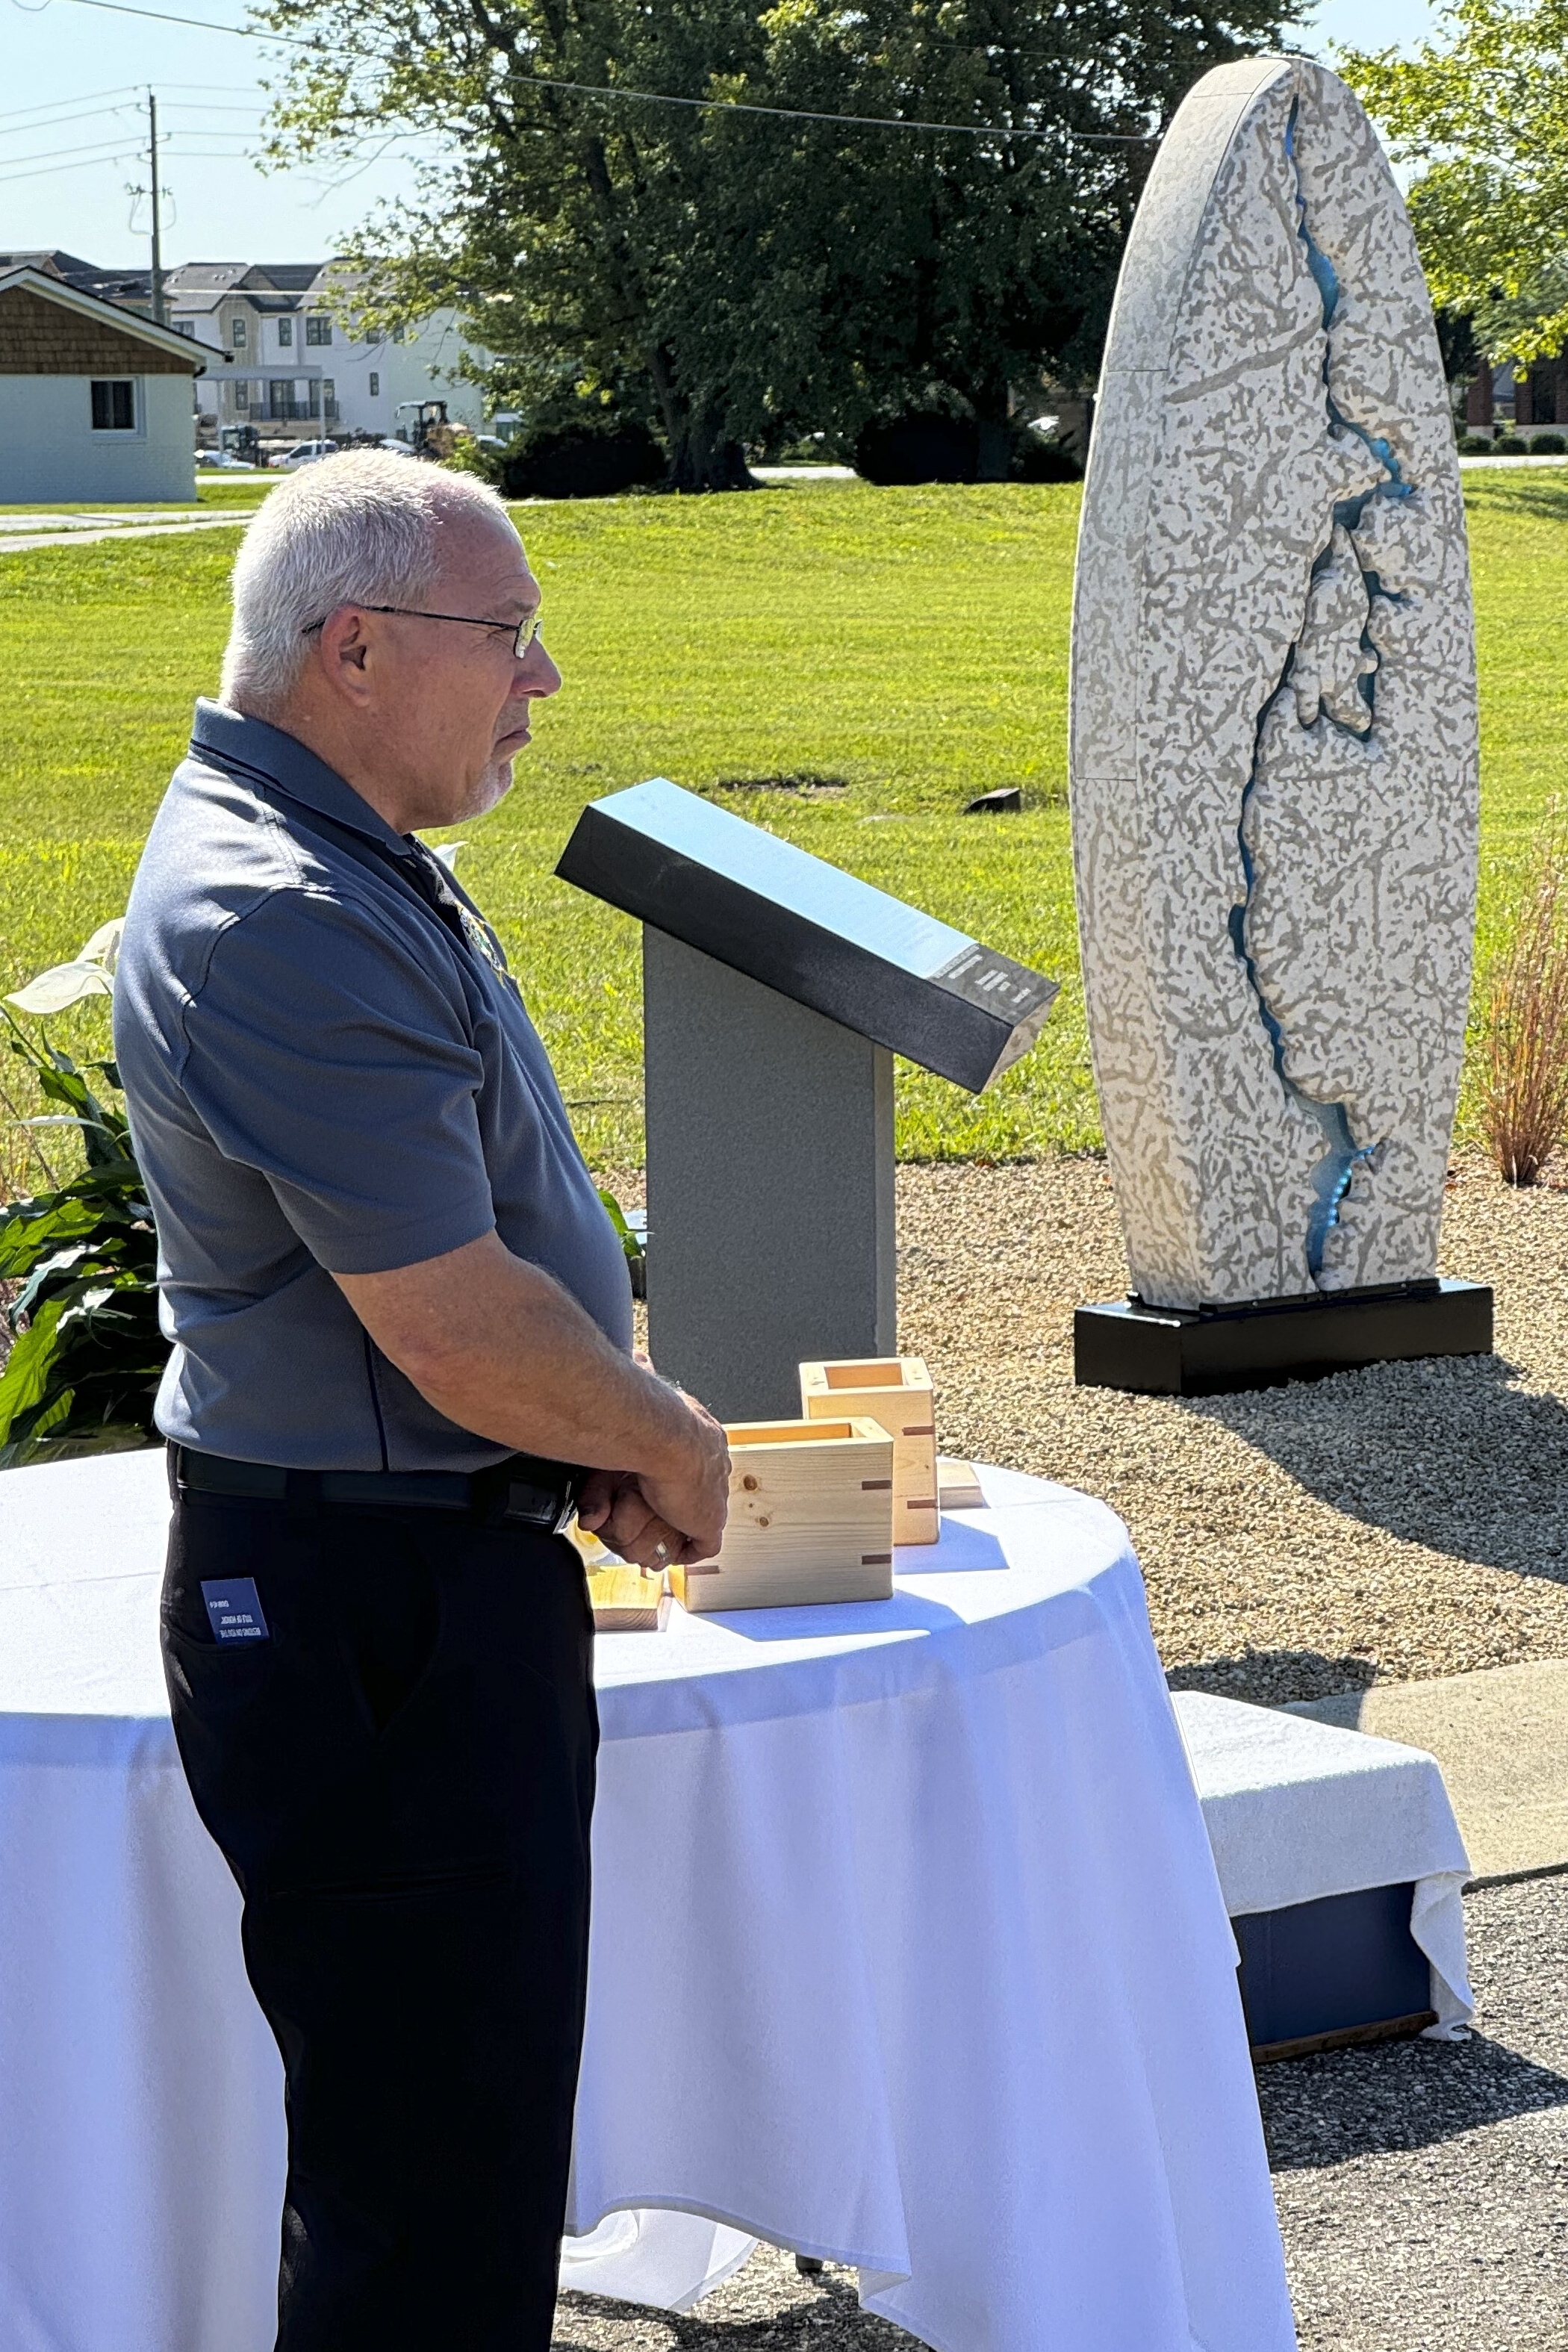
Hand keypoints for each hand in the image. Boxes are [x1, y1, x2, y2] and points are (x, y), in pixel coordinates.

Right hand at [578, 1392, 729, 1566]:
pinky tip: (670, 1548)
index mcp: (701, 1430)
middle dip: (680, 1499)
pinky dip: (685, 1549)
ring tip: (653, 1527)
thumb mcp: (644, 1391)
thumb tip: (640, 1358)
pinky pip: (703, 1544)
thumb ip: (642, 1378)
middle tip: (653, 1506)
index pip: (696, 1455)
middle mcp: (713, 1461)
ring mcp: (715, 1493)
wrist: (663, 1434)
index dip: (676, 1470)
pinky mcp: (711, 1521)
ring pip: (697, 1515)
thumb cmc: (644, 1413)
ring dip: (675, 1523)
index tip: (661, 1475)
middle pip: (699, 1486)